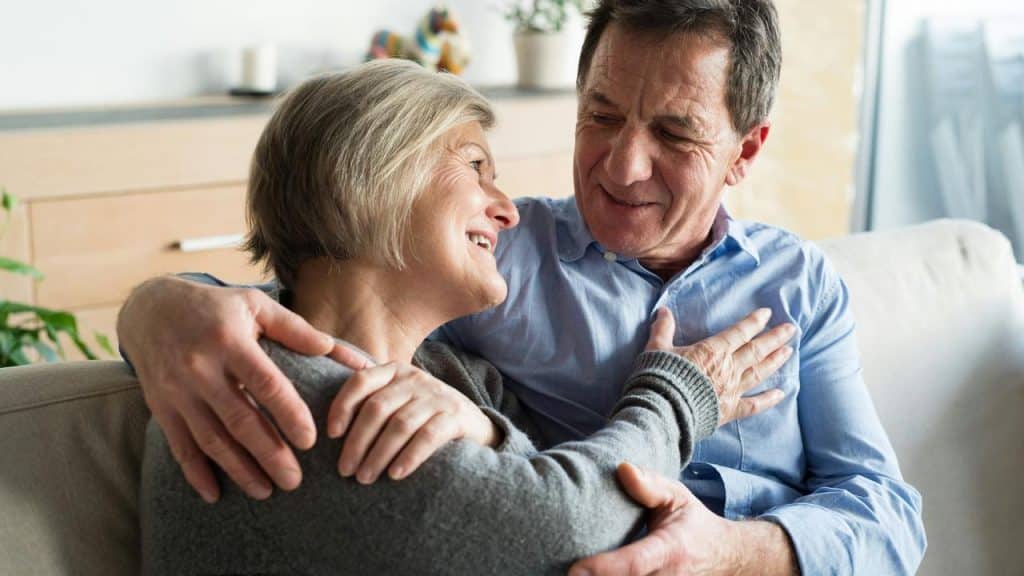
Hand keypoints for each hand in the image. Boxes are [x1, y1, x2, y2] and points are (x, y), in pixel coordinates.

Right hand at [118, 276, 370, 502]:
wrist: (152, 309)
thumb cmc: (216, 307)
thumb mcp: (255, 305)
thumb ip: (295, 329)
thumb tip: (334, 348)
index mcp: (230, 341)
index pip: (265, 384)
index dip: (288, 414)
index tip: (309, 441)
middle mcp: (200, 368)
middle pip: (240, 420)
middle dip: (269, 454)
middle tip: (294, 481)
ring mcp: (177, 390)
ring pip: (211, 439)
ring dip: (238, 470)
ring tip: (265, 491)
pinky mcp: (161, 406)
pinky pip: (180, 445)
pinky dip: (196, 473)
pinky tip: (215, 494)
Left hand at [328, 362, 499, 483]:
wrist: (474, 424)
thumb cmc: (423, 414)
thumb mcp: (397, 397)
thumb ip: (369, 392)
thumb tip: (324, 391)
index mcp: (395, 371)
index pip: (361, 382)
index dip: (342, 407)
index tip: (331, 435)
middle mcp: (415, 379)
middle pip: (377, 408)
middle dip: (356, 442)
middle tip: (345, 470)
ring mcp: (438, 396)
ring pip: (400, 425)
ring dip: (378, 455)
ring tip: (365, 478)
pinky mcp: (456, 416)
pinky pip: (427, 437)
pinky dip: (409, 457)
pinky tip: (395, 475)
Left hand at [569, 463, 796, 575]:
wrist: (724, 554)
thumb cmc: (691, 522)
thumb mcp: (676, 496)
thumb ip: (649, 484)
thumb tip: (622, 468)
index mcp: (670, 549)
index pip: (635, 563)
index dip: (604, 568)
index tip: (575, 568)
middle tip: (565, 571)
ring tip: (575, 575)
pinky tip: (591, 575)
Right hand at [645, 307, 794, 424]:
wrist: (662, 410)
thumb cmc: (659, 377)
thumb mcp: (656, 348)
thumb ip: (663, 329)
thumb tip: (663, 310)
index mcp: (712, 350)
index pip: (739, 332)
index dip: (754, 321)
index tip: (768, 313)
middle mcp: (728, 368)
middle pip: (756, 350)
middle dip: (775, 338)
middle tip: (791, 329)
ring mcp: (732, 390)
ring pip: (759, 372)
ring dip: (775, 361)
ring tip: (789, 351)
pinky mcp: (730, 410)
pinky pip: (754, 405)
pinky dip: (769, 399)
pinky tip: (781, 393)